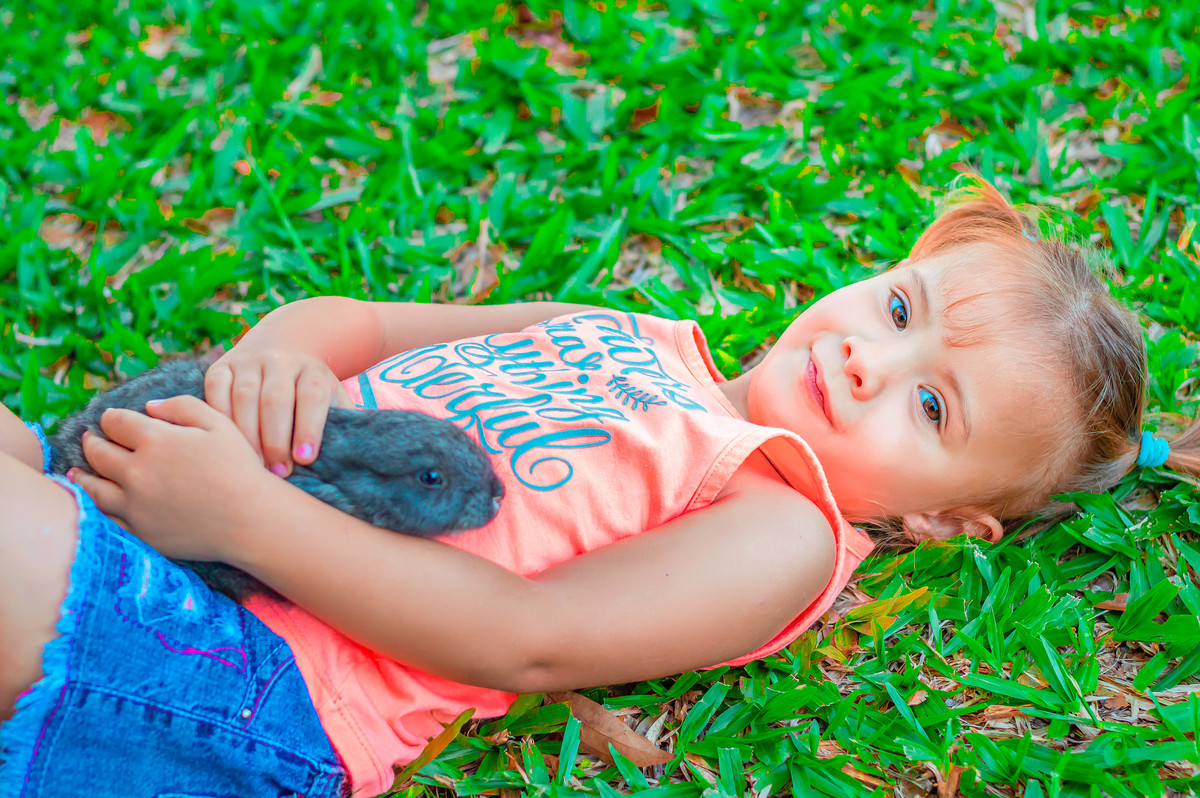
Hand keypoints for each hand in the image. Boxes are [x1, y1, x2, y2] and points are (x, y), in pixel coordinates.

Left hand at [70, 395, 271, 561]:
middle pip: (97, 452)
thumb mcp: (219, 423)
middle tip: (92, 439)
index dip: (111, 418)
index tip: (113, 419)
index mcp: (155, 440)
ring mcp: (135, 506)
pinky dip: (95, 507)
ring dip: (84, 475)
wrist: (252, 519)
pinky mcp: (140, 532)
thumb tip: (149, 407)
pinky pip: (106, 518)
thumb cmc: (240, 468)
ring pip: (92, 487)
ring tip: (80, 471)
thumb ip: (182, 406)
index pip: (115, 422)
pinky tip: (96, 501)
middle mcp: (137, 472)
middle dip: (92, 442)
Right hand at [204, 347, 352, 475]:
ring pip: (244, 396)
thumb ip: (343, 423)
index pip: (312, 397)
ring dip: (247, 434)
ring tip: (254, 465)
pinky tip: (225, 443)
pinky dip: (219, 417)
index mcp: (312, 370)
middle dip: (276, 439)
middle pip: (276, 399)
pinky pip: (216, 391)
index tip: (305, 459)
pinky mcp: (221, 367)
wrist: (282, 347)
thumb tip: (360, 456)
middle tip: (279, 472)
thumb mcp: (331, 400)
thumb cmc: (310, 393)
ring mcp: (248, 362)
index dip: (309, 428)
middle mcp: (280, 361)